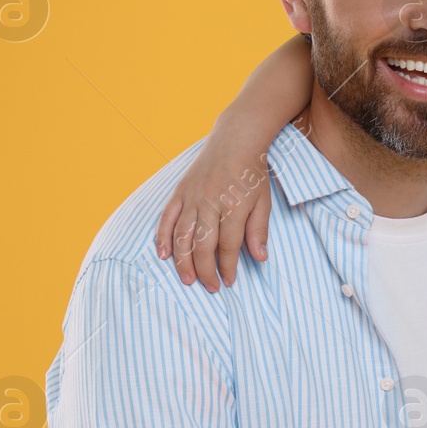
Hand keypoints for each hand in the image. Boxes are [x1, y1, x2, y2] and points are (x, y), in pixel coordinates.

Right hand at [154, 136, 273, 290]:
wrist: (235, 140)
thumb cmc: (252, 173)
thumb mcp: (263, 201)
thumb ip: (259, 230)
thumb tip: (260, 258)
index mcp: (233, 206)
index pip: (228, 245)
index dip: (228, 267)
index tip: (229, 281)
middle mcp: (209, 202)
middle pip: (203, 245)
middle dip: (205, 270)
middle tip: (211, 287)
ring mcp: (191, 197)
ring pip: (182, 236)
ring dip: (183, 261)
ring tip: (188, 280)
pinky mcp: (179, 192)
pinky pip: (167, 218)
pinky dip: (162, 237)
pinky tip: (163, 255)